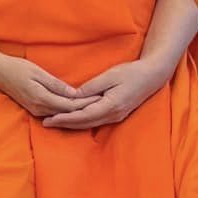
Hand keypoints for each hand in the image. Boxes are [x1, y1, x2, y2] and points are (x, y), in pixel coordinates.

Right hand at [0, 52, 93, 119]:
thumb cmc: (16, 68)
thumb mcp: (37, 72)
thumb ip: (56, 84)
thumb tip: (74, 93)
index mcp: (42, 98)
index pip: (70, 106)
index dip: (87, 104)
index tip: (101, 99)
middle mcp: (39, 109)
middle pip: (68, 113)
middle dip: (86, 109)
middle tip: (104, 104)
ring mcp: (36, 111)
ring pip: (62, 115)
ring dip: (77, 112)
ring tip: (95, 107)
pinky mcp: (34, 110)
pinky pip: (54, 113)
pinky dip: (67, 112)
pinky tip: (77, 108)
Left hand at [41, 58, 169, 129]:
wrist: (152, 76)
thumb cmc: (131, 73)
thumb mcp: (109, 76)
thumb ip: (91, 87)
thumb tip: (74, 96)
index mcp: (110, 106)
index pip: (82, 116)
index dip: (65, 118)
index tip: (50, 119)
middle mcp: (113, 115)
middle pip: (84, 123)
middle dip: (64, 124)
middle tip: (45, 123)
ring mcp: (116, 116)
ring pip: (89, 124)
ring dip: (72, 124)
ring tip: (55, 122)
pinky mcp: (117, 114)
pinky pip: (95, 121)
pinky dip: (82, 121)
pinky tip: (73, 119)